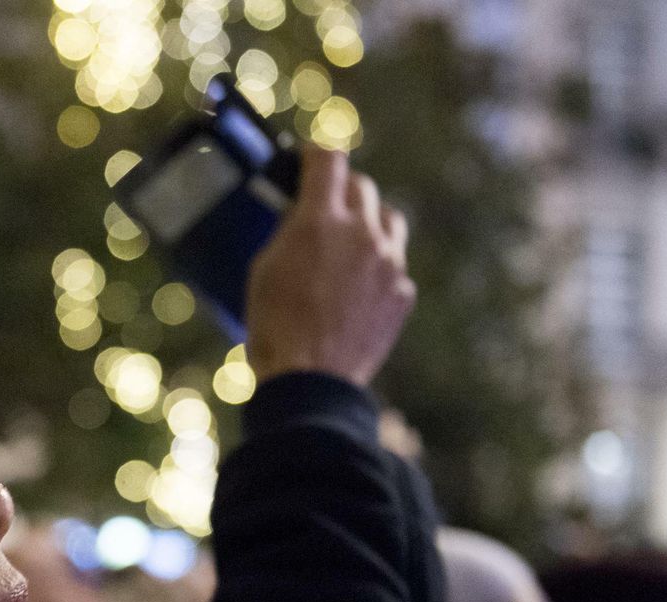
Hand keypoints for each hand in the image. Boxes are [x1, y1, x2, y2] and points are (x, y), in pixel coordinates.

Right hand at [244, 144, 415, 386]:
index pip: (329, 160)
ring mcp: (390, 262)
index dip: (316, 155)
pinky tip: (356, 287)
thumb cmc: (274, 326)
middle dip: (341, 189)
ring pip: (388, 219)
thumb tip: (302, 216)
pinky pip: (394, 263)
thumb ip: (290, 232)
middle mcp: (363, 233)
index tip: (308, 160)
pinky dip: (377, 265)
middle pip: (362, 186)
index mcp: (321, 220)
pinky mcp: (402, 292)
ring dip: (369, 221)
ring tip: (350, 240)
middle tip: (324, 203)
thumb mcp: (264, 268)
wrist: (310, 380)